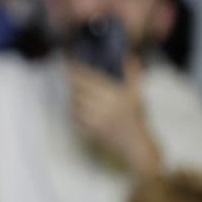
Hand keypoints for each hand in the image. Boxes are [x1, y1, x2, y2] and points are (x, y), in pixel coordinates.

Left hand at [68, 58, 161, 177]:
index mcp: (113, 96)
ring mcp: (94, 120)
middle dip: (70, 81)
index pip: (88, 79)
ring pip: (73, 103)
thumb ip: (133, 74)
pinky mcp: (88, 130)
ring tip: (68, 88)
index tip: (69, 61)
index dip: (76, 70)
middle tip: (65, 72)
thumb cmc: (136, 119)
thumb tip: (129, 56)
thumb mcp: (137, 95)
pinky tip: (73, 104)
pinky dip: (72, 109)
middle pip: (77, 90)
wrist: (135, 145)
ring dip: (70, 95)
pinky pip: (74, 117)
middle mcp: (102, 107)